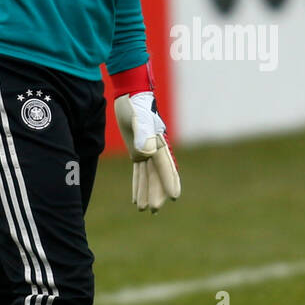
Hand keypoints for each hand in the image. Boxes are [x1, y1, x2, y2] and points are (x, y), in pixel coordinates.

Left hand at [111, 66, 180, 212]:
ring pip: (148, 177)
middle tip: (155, 210)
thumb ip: (142, 134)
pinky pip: (139, 172)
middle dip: (157, 192)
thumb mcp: (137, 118)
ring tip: (144, 210)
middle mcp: (154, 149)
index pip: (164, 166)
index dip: (169, 181)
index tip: (174, 196)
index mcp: (157, 143)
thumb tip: (146, 153)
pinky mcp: (137, 151)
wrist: (129, 93)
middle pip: (157, 175)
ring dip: (147, 192)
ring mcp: (146, 151)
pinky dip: (139, 185)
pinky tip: (136, 197)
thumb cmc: (135, 104)